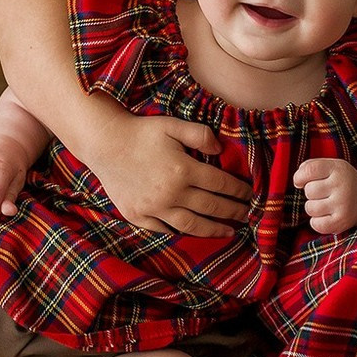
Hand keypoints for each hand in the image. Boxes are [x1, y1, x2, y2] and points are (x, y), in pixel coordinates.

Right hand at [88, 115, 250, 237]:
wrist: (103, 143)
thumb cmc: (141, 131)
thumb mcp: (173, 124)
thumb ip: (201, 134)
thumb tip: (221, 150)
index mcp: (183, 170)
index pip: (221, 184)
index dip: (240, 191)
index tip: (252, 195)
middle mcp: (171, 193)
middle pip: (211, 207)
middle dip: (234, 212)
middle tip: (249, 216)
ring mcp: (154, 208)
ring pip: (191, 225)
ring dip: (214, 229)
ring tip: (229, 231)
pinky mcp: (138, 215)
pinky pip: (165, 229)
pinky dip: (181, 232)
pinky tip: (194, 231)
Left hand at [295, 157, 356, 234]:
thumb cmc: (341, 181)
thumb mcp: (331, 166)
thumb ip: (311, 166)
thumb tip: (298, 181)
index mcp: (338, 169)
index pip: (309, 170)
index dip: (299, 177)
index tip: (301, 181)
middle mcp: (343, 186)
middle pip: (308, 191)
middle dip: (311, 193)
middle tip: (323, 193)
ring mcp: (343, 205)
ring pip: (310, 208)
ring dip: (313, 207)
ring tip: (325, 204)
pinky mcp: (342, 221)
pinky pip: (316, 224)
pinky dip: (316, 222)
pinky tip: (326, 216)